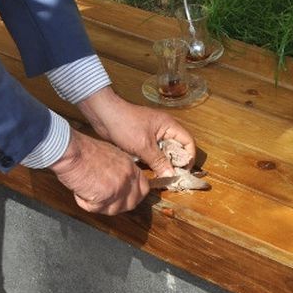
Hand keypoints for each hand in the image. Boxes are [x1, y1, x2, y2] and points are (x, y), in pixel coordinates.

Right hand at [49, 129, 149, 213]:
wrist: (71, 151)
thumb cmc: (82, 150)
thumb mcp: (109, 155)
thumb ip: (119, 170)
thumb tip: (119, 183)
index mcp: (129, 166)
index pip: (144, 188)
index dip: (134, 196)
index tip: (125, 198)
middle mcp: (127, 177)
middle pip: (131, 203)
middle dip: (116, 205)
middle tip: (102, 198)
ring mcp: (118, 188)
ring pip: (113, 210)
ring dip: (98, 204)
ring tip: (87, 189)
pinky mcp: (105, 197)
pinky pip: (95, 209)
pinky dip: (84, 202)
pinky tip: (80, 189)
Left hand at [77, 86, 196, 176]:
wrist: (103, 115)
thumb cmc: (125, 124)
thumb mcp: (143, 145)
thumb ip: (159, 161)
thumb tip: (172, 176)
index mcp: (169, 125)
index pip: (188, 142)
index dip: (188, 157)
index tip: (182, 172)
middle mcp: (164, 129)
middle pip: (178, 148)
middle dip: (175, 163)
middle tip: (170, 177)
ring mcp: (154, 134)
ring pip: (165, 152)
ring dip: (163, 163)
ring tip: (159, 175)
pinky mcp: (144, 139)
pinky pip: (154, 152)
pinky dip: (153, 161)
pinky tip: (148, 169)